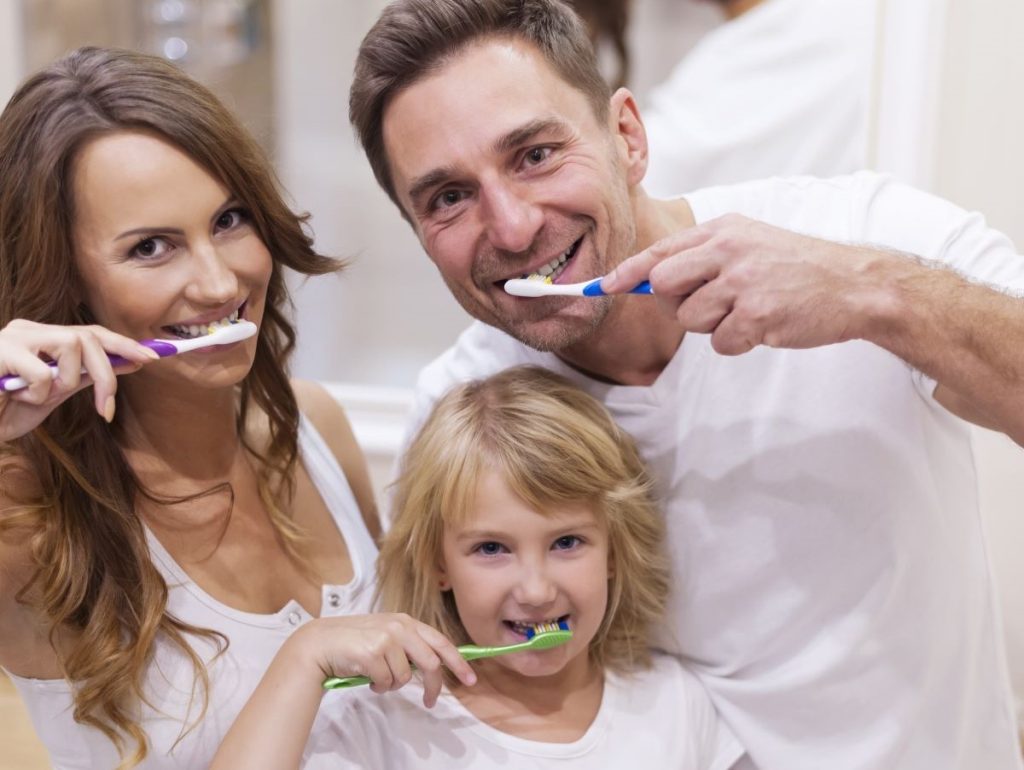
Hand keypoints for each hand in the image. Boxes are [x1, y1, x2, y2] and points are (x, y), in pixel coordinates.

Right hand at [0, 319, 158, 440]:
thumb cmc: (6, 410)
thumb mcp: (54, 395)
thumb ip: (86, 377)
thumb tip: (131, 363)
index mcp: (42, 337)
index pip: (91, 332)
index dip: (123, 344)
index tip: (154, 357)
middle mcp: (28, 330)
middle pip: (88, 338)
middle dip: (107, 374)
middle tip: (107, 409)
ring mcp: (12, 337)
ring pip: (72, 348)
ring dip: (65, 382)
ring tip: (38, 398)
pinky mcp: (0, 351)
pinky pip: (44, 373)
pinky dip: (39, 394)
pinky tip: (16, 397)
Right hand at [290, 613, 475, 707]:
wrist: (321, 644)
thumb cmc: (353, 642)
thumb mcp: (385, 636)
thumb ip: (408, 646)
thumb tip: (431, 667)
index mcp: (406, 621)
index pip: (441, 642)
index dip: (458, 661)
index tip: (470, 678)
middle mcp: (399, 627)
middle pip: (430, 663)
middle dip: (433, 686)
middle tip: (429, 701)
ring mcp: (386, 639)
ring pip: (404, 677)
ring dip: (392, 685)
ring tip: (376, 677)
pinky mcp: (372, 653)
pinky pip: (386, 683)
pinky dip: (378, 686)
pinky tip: (365, 676)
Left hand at [603, 214, 895, 354]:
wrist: (854, 284)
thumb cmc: (796, 267)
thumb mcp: (750, 243)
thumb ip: (703, 256)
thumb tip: (649, 280)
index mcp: (724, 230)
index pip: (660, 252)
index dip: (626, 273)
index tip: (601, 287)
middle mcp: (729, 250)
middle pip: (662, 286)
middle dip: (675, 304)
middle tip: (708, 304)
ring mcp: (743, 282)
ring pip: (689, 319)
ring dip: (713, 326)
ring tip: (747, 311)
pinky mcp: (757, 315)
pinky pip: (719, 342)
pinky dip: (736, 342)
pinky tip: (763, 325)